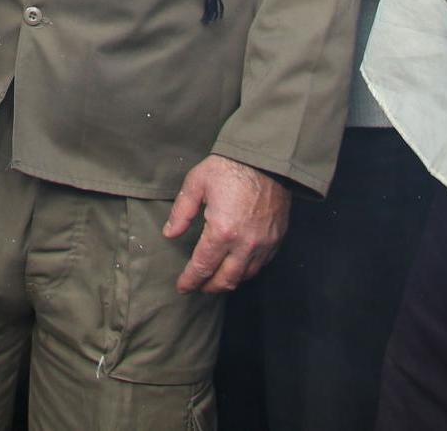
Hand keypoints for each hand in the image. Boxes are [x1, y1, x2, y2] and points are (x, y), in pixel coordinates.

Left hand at [165, 154, 289, 292]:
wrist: (267, 160)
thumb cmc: (229, 168)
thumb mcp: (197, 183)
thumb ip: (182, 212)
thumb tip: (170, 234)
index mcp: (221, 231)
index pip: (202, 267)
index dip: (190, 280)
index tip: (182, 287)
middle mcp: (244, 244)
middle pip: (225, 280)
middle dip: (208, 287)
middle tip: (197, 286)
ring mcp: (263, 244)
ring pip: (245, 276)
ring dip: (228, 282)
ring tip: (215, 279)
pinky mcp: (276, 239)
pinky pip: (261, 265)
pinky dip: (246, 271)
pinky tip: (237, 266)